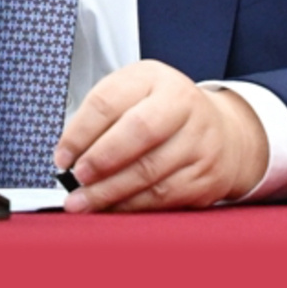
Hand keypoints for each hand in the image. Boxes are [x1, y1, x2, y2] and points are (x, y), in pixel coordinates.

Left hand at [53, 60, 268, 211]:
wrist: (224, 132)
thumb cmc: (166, 113)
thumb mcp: (136, 94)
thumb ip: (103, 117)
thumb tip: (69, 153)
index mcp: (155, 78)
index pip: (109, 100)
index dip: (80, 131)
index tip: (61, 156)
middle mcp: (183, 104)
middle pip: (138, 132)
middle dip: (101, 159)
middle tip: (77, 177)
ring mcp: (199, 141)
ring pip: (150, 171)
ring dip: (110, 192)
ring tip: (83, 202)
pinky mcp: (205, 176)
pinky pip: (163, 196)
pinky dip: (131, 206)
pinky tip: (111, 208)